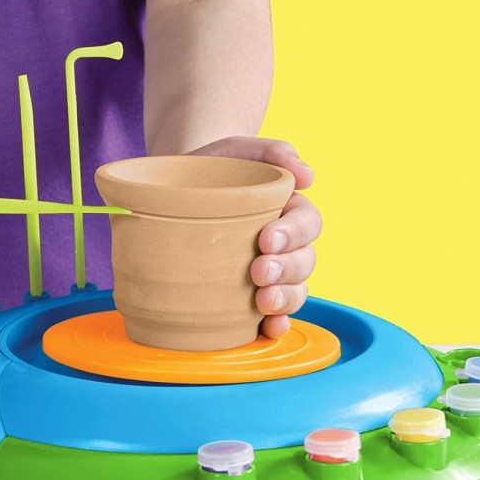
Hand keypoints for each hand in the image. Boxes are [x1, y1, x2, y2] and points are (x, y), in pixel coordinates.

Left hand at [189, 137, 321, 338]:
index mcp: (287, 210)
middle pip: (305, 261)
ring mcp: (268, 273)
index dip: (293, 234)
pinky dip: (274, 325)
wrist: (172, 192)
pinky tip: (267, 329)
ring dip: (285, 299)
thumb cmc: (209, 169)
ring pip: (295, 290)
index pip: (307, 223)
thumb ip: (270, 151)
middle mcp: (284, 245)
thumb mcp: (233, 150)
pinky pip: (271, 316)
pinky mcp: (247, 297)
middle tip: (259, 271)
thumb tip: (308, 175)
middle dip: (287, 270)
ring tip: (262, 301)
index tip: (266, 238)